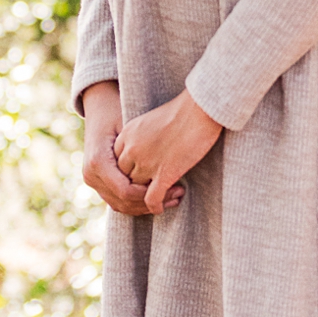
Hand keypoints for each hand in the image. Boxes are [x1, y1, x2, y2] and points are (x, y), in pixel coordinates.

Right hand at [81, 82, 184, 217]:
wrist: (99, 108)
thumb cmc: (117, 112)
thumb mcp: (129, 126)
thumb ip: (139, 149)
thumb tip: (162, 170)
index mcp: (98, 161)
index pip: (125, 190)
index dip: (149, 195)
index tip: (172, 190)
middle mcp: (91, 174)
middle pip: (123, 202)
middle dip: (150, 203)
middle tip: (176, 197)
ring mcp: (92, 180)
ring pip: (120, 205)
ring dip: (145, 207)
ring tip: (171, 199)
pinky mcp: (97, 183)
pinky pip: (117, 200)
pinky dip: (136, 204)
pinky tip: (157, 198)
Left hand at [114, 90, 221, 215]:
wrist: (199, 108)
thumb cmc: (184, 110)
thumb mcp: (153, 119)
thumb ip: (144, 135)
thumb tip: (150, 148)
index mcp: (127, 134)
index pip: (118, 161)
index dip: (129, 171)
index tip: (141, 174)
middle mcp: (132, 150)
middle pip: (124, 177)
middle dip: (135, 186)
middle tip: (149, 189)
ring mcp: (146, 163)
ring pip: (136, 190)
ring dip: (145, 197)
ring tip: (161, 197)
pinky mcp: (164, 174)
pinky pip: (152, 199)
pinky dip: (155, 206)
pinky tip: (161, 208)